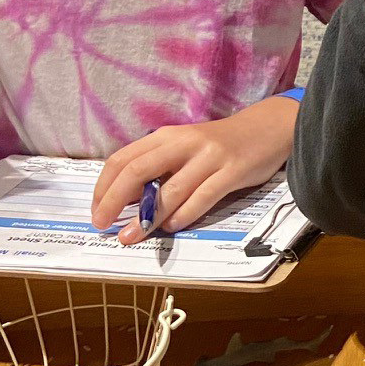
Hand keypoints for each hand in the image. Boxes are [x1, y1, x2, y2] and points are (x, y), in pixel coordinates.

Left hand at [91, 95, 299, 244]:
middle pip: (138, 171)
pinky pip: (203, 196)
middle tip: (103, 225)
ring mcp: (209, 157)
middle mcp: (184, 143)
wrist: (267, 128)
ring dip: (147, 218)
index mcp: (166, 136)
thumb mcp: (184, 148)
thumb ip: (159, 169)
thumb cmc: (220, 144)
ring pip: (170, 190)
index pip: (123, 159)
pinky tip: (172, 227)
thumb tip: (127, 201)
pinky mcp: (233, 171)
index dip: (103, 186)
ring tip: (132, 237)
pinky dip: (184, 214)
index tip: (96, 211)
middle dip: (114, 201)